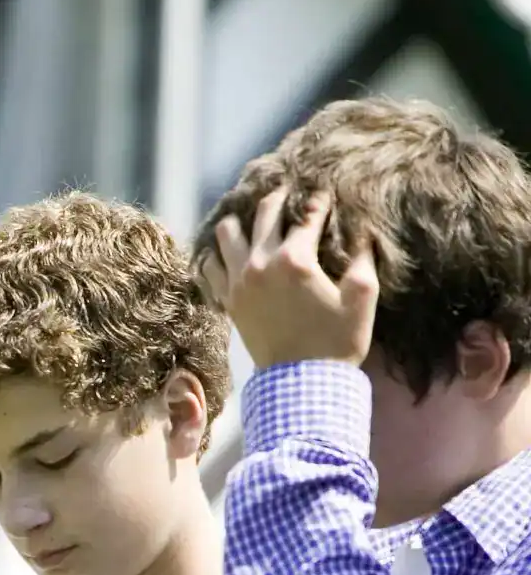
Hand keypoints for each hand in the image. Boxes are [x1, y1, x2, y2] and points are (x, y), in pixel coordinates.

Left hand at [207, 187, 378, 369]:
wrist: (302, 383)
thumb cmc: (337, 341)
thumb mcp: (363, 296)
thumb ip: (363, 256)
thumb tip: (363, 228)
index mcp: (295, 259)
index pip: (308, 213)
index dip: (320, 199)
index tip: (327, 192)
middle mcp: (259, 264)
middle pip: (265, 213)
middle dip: (281, 198)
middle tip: (290, 191)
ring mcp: (238, 281)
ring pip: (228, 232)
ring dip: (243, 219)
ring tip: (256, 216)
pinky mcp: (227, 299)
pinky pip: (211, 265)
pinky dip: (218, 252)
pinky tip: (231, 249)